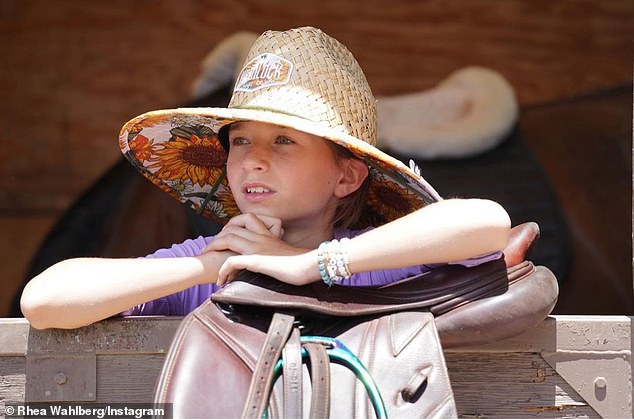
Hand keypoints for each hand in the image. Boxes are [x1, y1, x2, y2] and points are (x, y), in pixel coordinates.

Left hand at [203, 213, 317, 285]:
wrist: (311, 264)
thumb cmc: (305, 263)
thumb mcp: (289, 256)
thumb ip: (279, 255)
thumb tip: (278, 264)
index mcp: (268, 236)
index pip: (245, 222)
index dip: (232, 229)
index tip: (225, 242)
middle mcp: (260, 238)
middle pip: (231, 229)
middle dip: (216, 239)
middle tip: (209, 252)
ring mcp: (258, 248)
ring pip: (227, 239)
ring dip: (214, 250)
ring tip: (209, 264)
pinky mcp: (257, 260)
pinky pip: (232, 261)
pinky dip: (223, 270)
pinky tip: (221, 280)